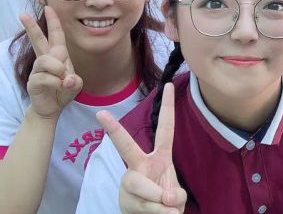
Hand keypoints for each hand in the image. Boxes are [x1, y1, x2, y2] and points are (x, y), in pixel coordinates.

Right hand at [20, 6, 82, 118]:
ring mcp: (37, 70)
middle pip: (38, 40)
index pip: (55, 35)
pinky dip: (57, 83)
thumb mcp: (76, 84)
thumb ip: (75, 80)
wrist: (52, 108)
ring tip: (63, 80)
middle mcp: (45, 59)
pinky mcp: (33, 81)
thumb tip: (67, 79)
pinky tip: (59, 87)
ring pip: (48, 61)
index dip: (53, 22)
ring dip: (59, 70)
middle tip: (22, 14)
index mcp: (57, 55)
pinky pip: (46, 77)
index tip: (48, 7)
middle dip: (32, 27)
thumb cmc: (63, 91)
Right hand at [97, 83, 185, 213]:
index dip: (168, 107)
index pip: (165, 129)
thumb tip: (165, 199)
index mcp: (160, 158)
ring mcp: (128, 182)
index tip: (167, 85)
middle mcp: (141, 166)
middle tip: (101, 114)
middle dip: (114, 130)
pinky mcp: (123, 199)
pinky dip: (156, 212)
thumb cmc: (166, 204)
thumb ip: (174, 196)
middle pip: (127, 148)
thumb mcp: (176, 198)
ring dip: (157, 201)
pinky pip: (141, 204)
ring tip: (166, 209)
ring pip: (139, 185)